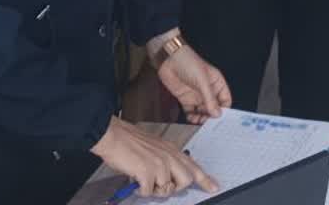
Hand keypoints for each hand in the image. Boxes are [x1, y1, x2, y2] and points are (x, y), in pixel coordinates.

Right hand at [91, 116, 217, 197]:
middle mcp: (169, 156)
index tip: (214, 187)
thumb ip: (165, 163)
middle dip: (174, 188)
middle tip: (159, 185)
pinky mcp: (148, 172)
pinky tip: (135, 181)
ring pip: (167, 189)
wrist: (114, 136)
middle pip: (186, 180)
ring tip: (143, 180)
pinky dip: (140, 191)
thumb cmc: (130, 143)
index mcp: (172, 150)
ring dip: (154, 190)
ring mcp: (160, 164)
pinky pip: (148, 192)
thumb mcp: (154, 149)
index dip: (205, 179)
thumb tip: (168, 182)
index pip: (193, 166)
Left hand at [154, 38, 230, 123]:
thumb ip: (210, 99)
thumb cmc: (189, 64)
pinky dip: (191, 117)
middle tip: (209, 124)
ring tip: (199, 122)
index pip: (225, 99)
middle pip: (213, 107)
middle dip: (212, 116)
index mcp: (216, 83)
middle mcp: (207, 90)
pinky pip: (191, 111)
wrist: (169, 60)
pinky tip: (191, 119)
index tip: (221, 119)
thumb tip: (218, 114)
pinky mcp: (185, 99)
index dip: (224, 109)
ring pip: (202, 111)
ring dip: (202, 118)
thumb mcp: (203, 81)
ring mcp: (196, 95)